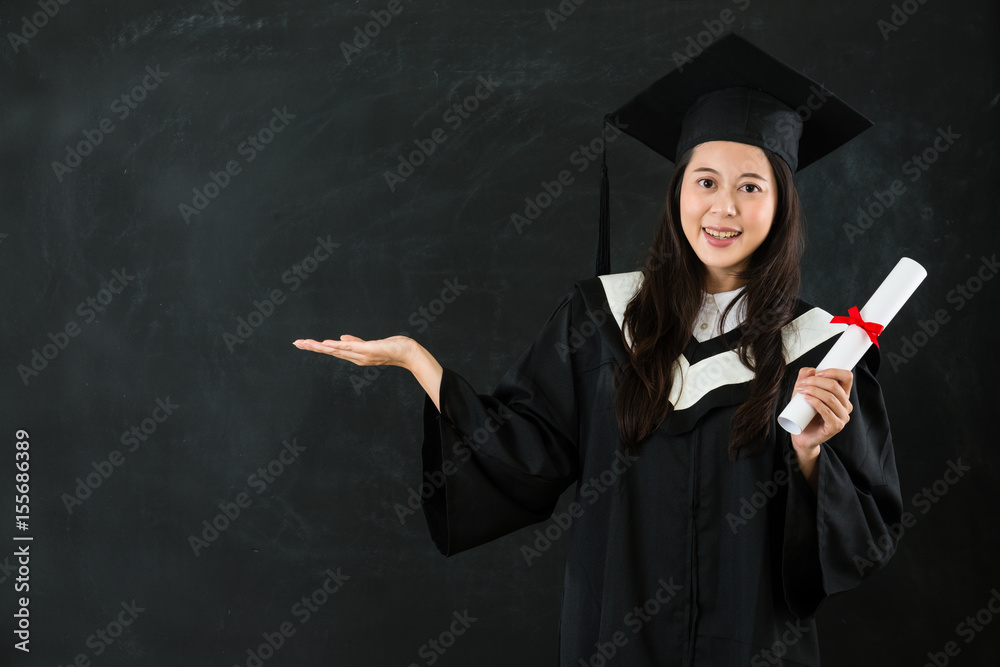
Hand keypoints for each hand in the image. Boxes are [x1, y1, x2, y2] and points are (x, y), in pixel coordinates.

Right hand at [293, 334, 416, 368]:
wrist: (408, 353)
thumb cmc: (392, 348)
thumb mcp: (371, 344)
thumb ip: (355, 341)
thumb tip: (341, 337)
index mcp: (355, 355)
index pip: (332, 351)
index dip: (317, 347)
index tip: (303, 343)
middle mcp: (356, 357)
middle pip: (330, 352)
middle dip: (312, 348)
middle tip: (296, 343)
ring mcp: (361, 355)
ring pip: (336, 350)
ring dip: (320, 347)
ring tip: (306, 343)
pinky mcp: (368, 350)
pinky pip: (350, 347)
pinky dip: (338, 346)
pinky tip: (327, 344)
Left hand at [789, 367, 853, 452]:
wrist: (801, 434)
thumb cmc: (804, 413)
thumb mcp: (803, 392)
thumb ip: (804, 379)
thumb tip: (810, 369)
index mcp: (842, 395)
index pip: (847, 378)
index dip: (834, 372)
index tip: (817, 372)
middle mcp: (846, 405)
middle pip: (836, 387)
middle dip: (817, 382)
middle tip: (802, 383)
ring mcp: (842, 417)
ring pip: (831, 398)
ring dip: (814, 391)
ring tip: (801, 391)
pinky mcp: (835, 427)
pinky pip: (827, 412)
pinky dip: (816, 403)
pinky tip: (807, 399)